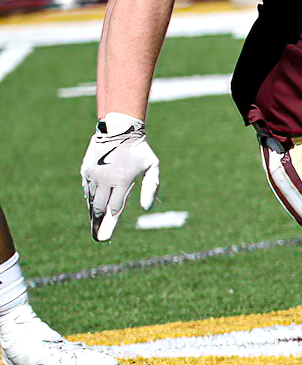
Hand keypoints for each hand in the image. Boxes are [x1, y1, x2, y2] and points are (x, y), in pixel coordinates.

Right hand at [82, 114, 159, 241]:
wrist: (120, 130)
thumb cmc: (140, 150)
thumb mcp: (152, 167)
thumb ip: (151, 187)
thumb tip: (146, 208)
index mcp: (121, 181)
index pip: (115, 207)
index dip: (112, 221)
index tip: (107, 235)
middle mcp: (105, 179)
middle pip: (101, 206)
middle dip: (101, 220)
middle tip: (99, 234)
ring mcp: (93, 174)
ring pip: (91, 199)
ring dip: (94, 210)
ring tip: (96, 222)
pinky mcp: (85, 170)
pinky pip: (86, 189)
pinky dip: (89, 198)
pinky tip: (93, 204)